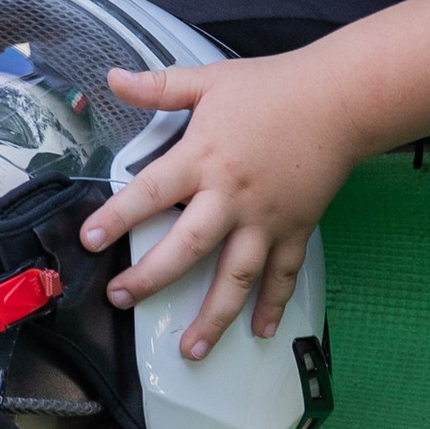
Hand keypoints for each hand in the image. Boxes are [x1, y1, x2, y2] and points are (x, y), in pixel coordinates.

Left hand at [82, 54, 358, 357]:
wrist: (339, 100)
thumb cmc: (271, 88)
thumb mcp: (209, 81)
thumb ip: (159, 86)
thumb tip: (112, 78)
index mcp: (203, 159)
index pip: (151, 192)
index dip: (118, 217)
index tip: (90, 241)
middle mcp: (232, 197)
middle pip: (187, 246)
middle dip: (151, 277)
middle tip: (119, 298)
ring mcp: (266, 220)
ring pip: (237, 277)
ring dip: (213, 316)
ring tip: (190, 350)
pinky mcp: (296, 229)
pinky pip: (283, 275)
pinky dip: (273, 305)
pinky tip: (260, 333)